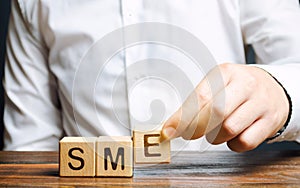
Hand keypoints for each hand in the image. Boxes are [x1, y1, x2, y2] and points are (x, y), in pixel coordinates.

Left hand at [162, 63, 288, 151]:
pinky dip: (233, 144)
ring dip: (215, 137)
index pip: (201, 97)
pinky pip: (245, 142)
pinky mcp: (270, 121)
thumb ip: (195, 102)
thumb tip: (172, 124)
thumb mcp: (217, 85)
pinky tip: (233, 136)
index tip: (169, 130)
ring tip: (215, 132)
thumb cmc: (237, 89)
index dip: (182, 118)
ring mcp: (260, 103)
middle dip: (197, 128)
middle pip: (216, 113)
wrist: (274, 90)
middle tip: (190, 133)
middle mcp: (245, 85)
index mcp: (226, 72)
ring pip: (229, 128)